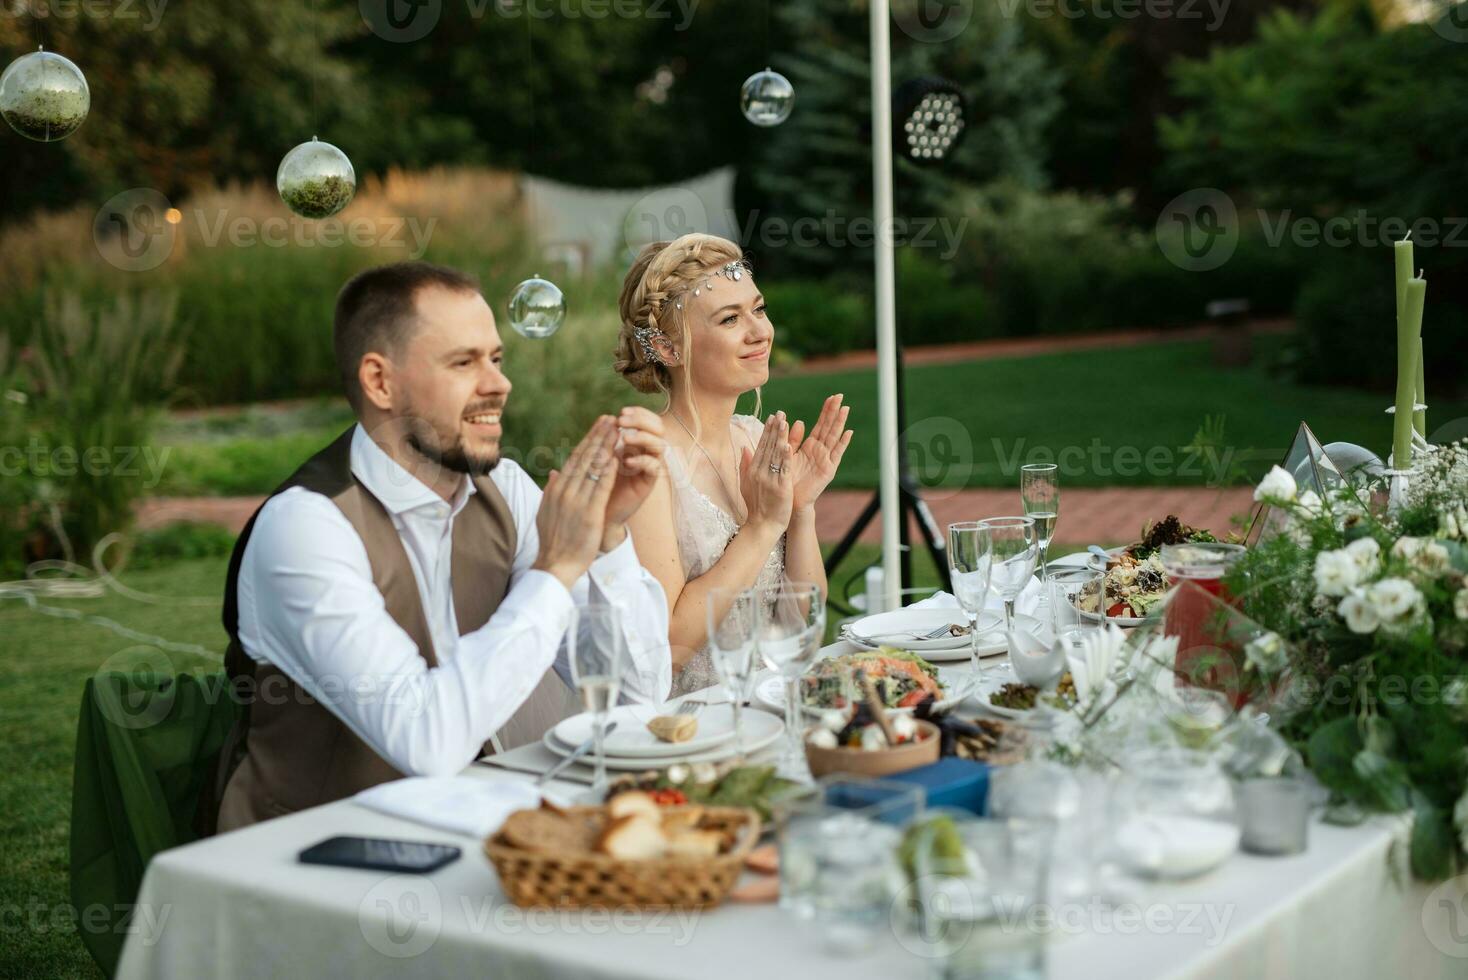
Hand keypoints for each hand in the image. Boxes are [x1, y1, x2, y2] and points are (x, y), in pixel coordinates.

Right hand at [532, 417, 618, 588]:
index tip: (598, 426)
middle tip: (611, 419)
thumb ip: (551, 490)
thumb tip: (554, 472)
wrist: (554, 565)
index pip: (574, 459)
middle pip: (584, 458)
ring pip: (593, 468)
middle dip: (599, 436)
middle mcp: (564, 491)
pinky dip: (608, 470)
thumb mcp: (546, 512)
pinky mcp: (589, 513)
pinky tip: (617, 457)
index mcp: (556, 489)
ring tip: (618, 430)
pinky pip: (600, 487)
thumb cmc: (553, 541)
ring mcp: (576, 501)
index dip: (588, 440)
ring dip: (606, 447)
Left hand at [602, 406, 665, 549]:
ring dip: (643, 438)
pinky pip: (654, 467)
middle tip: (622, 421)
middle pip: (657, 428)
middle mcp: (646, 452)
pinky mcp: (649, 482)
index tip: (619, 413)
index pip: (647, 420)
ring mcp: (649, 466)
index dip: (637, 413)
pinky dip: (642, 461)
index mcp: (635, 442)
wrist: (597, 510)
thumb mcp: (599, 456)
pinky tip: (627, 462)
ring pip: (660, 445)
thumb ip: (604, 439)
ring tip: (625, 438)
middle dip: (641, 421)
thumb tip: (605, 417)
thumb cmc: (596, 482)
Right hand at [737, 412, 794, 534]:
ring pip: (775, 455)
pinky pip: (783, 470)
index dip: (767, 431)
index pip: (761, 446)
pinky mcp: (780, 488)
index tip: (772, 417)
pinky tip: (788, 445)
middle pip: (768, 447)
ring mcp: (769, 480)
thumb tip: (744, 447)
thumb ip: (745, 465)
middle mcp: (760, 472)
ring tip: (784, 422)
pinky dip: (785, 457)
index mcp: (753, 470)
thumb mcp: (746, 484)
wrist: (762, 526)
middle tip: (780, 412)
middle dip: (774, 429)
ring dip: (780, 437)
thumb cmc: (756, 506)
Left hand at [787, 394, 852, 511]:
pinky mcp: (828, 470)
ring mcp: (826, 460)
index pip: (820, 424)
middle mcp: (821, 451)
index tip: (832, 396)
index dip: (826, 411)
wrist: (790, 501)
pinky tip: (848, 432)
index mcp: (811, 446)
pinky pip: (836, 454)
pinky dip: (842, 443)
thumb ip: (793, 439)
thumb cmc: (788, 479)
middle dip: (834, 412)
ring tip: (845, 408)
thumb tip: (798, 421)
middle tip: (840, 396)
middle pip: (829, 427)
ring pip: (834, 437)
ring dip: (840, 423)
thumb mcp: (788, 455)